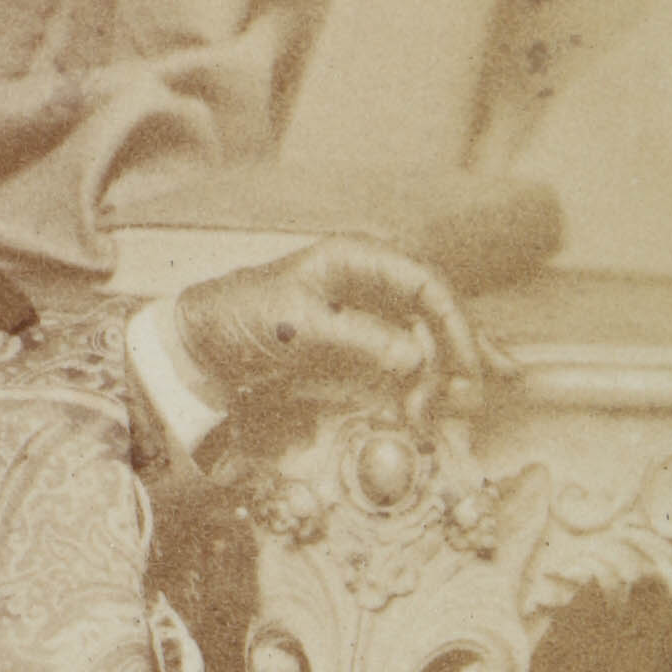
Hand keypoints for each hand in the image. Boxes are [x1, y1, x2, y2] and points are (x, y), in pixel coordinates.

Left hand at [170, 238, 485, 422]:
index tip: (464, 365)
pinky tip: (431, 412)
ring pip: (425, 341)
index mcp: (358, 258)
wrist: (198, 347)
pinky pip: (401, 364)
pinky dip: (420, 388)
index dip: (453, 324)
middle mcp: (371, 281)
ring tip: (456, 413)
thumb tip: (416, 358)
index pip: (426, 284)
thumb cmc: (240, 319)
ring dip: (444, 376)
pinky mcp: (357, 349)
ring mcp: (366, 315)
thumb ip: (358, 339)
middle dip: (459, 354)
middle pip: (434, 313)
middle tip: (473, 397)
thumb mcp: (297, 326)